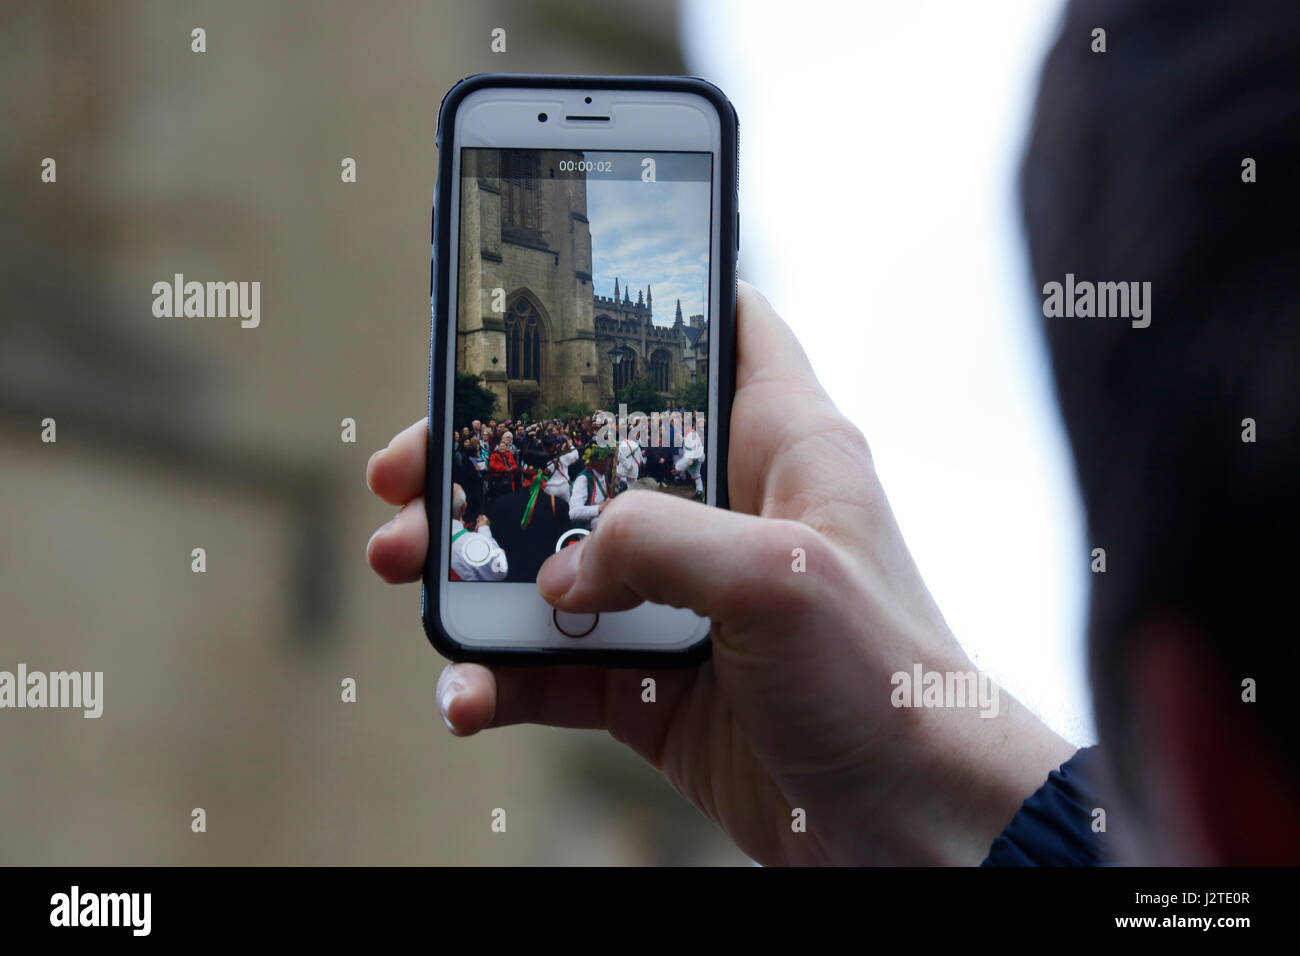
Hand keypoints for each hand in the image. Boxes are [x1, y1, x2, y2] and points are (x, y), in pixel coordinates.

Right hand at [366, 281, 1072, 864]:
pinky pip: (554, 664)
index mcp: (778, 445)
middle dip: (492, 457)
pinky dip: (500, 675)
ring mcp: (682, 598)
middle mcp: (724, 511)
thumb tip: (557, 571)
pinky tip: (464, 692)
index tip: (552, 301)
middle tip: (411, 471)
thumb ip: (659, 543)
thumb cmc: (890, 682)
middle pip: (588, 451)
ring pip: (554, 559)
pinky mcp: (655, 680)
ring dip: (472, 567)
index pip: (717, 330)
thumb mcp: (781, 580)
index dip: (645, 302)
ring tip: (402, 567)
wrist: (914, 828)